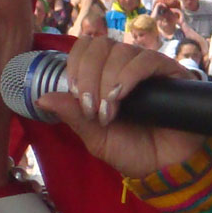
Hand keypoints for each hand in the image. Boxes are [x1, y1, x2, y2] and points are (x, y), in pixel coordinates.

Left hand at [32, 38, 204, 178]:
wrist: (166, 168)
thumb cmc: (132, 152)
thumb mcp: (95, 137)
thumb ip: (73, 115)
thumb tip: (41, 98)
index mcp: (104, 76)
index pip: (85, 47)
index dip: (75, 64)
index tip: (76, 94)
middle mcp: (125, 66)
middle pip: (100, 45)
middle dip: (89, 76)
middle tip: (91, 108)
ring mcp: (147, 67)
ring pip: (121, 51)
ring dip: (107, 82)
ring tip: (109, 112)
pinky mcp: (170, 71)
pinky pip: (146, 59)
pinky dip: (128, 75)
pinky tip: (121, 96)